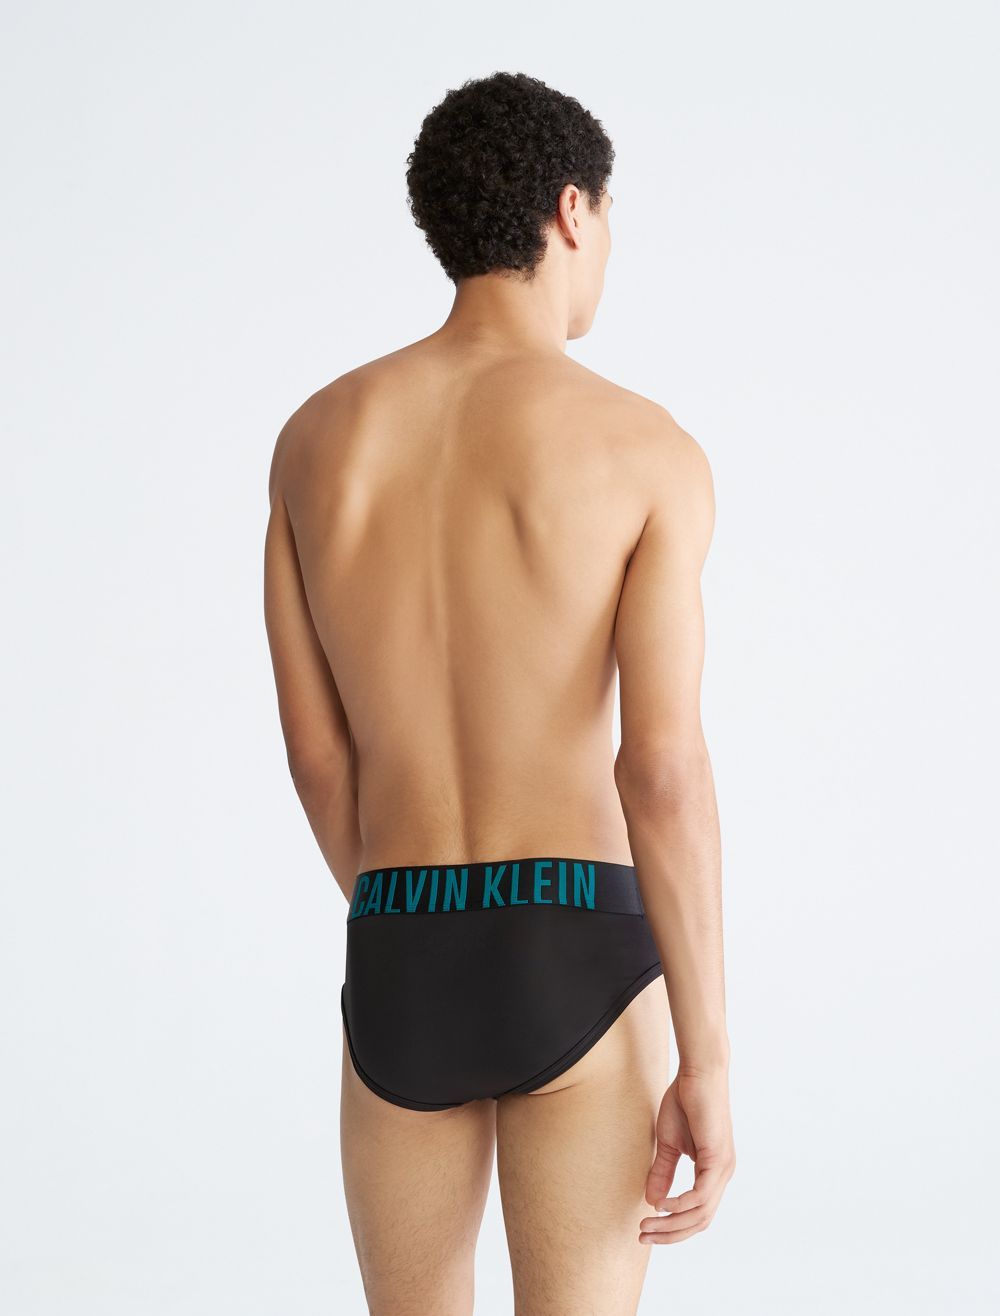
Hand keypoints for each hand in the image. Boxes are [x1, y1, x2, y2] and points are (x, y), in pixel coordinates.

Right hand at [639, 1069, 734, 1243]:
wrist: (697, 1073)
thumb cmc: (685, 1102)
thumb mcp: (669, 1144)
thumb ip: (663, 1172)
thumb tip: (652, 1202)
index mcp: (712, 1172)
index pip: (696, 1213)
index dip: (672, 1227)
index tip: (645, 1229)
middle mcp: (722, 1174)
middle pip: (699, 1220)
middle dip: (670, 1233)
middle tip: (642, 1235)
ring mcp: (723, 1168)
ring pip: (701, 1213)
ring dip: (672, 1224)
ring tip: (647, 1225)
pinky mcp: (718, 1158)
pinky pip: (701, 1194)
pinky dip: (681, 1204)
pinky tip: (662, 1205)